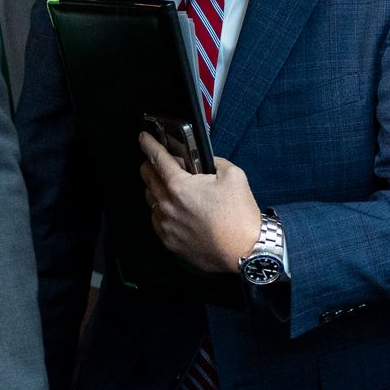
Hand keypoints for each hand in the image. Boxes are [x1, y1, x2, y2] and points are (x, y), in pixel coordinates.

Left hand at [138, 132, 261, 273]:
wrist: (246, 251)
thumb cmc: (240, 216)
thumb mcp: (233, 175)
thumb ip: (213, 161)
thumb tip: (204, 161)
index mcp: (179, 186)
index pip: (156, 158)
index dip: (148, 144)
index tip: (144, 138)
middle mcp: (167, 206)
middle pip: (147, 177)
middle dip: (151, 164)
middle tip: (160, 161)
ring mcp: (166, 225)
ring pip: (150, 199)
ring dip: (156, 188)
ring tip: (171, 186)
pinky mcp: (169, 241)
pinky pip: (157, 219)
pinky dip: (162, 210)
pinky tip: (176, 209)